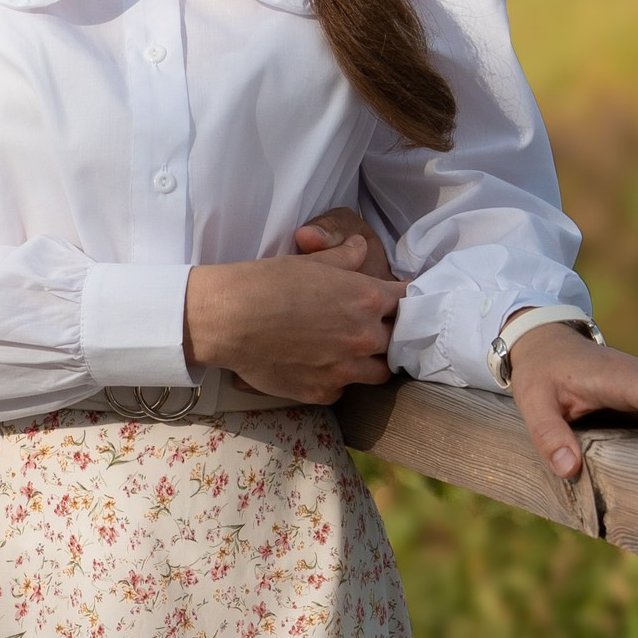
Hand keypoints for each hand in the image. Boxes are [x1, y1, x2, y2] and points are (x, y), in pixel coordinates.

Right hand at [183, 222, 406, 400]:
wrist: (229, 319)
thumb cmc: (268, 282)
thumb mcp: (310, 262)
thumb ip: (344, 257)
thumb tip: (360, 246)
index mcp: (368, 297)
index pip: (408, 301)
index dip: (405, 301)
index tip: (400, 303)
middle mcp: (364, 336)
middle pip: (397, 341)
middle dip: (387, 333)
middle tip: (369, 328)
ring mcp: (345, 368)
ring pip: (379, 373)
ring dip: (370, 362)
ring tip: (351, 354)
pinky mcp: (323, 391)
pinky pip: (342, 390)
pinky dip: (336, 380)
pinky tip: (319, 368)